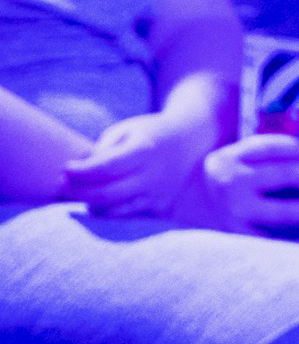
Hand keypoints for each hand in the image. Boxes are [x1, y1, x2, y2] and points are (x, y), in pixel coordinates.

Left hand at [62, 108, 212, 220]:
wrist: (190, 140)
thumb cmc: (150, 132)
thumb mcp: (127, 129)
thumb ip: (104, 149)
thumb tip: (80, 172)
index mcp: (144, 150)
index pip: (105, 167)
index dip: (81, 171)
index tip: (65, 169)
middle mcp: (153, 174)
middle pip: (108, 193)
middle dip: (79, 192)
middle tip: (62, 186)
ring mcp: (158, 192)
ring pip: (116, 209)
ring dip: (91, 204)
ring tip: (77, 195)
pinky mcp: (160, 204)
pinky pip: (128, 214)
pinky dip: (108, 212)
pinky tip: (95, 204)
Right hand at [191, 133, 298, 237]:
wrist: (182, 203)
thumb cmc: (219, 177)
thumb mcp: (230, 154)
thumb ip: (260, 149)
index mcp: (230, 157)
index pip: (274, 147)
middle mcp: (231, 182)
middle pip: (284, 175)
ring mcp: (234, 211)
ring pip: (282, 212)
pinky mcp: (236, 235)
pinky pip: (273, 238)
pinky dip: (292, 234)